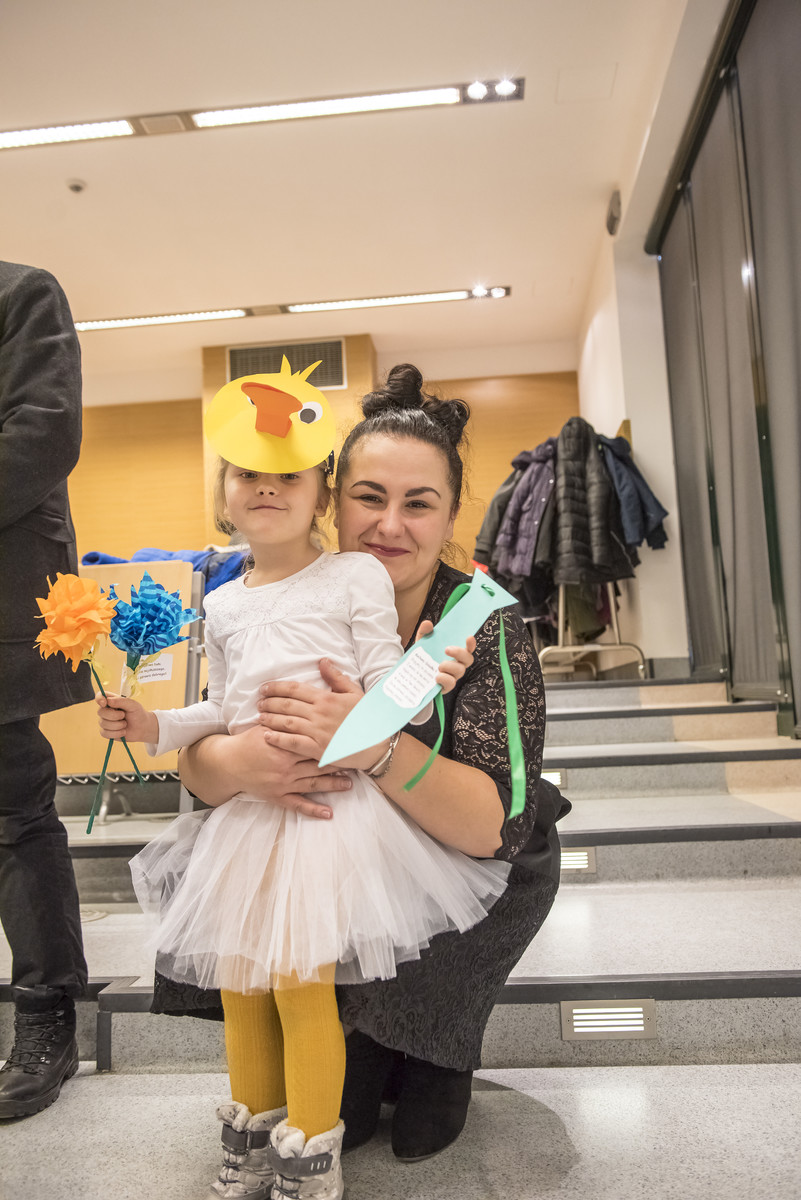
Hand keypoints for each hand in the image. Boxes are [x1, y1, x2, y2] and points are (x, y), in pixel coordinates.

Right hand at [95, 692, 157, 743]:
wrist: (142, 728)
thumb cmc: (137, 713)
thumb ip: (121, 701)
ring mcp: (105, 721)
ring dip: (117, 725)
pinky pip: (105, 733)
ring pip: (103, 724)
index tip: (105, 703)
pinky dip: (116, 733)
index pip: (99, 696)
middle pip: (100, 712)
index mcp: (111, 701)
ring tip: (125, 724)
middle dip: (114, 715)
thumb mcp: (133, 705)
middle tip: (124, 715)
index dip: (99, 699)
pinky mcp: (106, 732)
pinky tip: (123, 732)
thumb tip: (108, 701)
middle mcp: (106, 710)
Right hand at [188, 724, 352, 819]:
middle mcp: (286, 766)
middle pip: (317, 764)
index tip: (348, 740)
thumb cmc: (249, 742)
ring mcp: (283, 784)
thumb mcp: (266, 725)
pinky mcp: (278, 797)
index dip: (332, 742)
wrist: (229, 764)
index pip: (313, 743)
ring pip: (313, 784)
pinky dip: (314, 810)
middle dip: (337, 763)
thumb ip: (285, 717)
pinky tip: (329, 813)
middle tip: (356, 761)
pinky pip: (298, 805)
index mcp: (284, 745)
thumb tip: (303, 702)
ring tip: (350, 783)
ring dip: (332, 784)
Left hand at [257, 660, 387, 770]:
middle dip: (269, 703)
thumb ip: (336, 677)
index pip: (295, 689)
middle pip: (286, 705)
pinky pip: (293, 743)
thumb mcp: (354, 692)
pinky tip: (267, 736)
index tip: (265, 688)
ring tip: (259, 717)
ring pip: (286, 723)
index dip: (277, 688)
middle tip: (258, 702)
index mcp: (326, 698)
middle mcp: (319, 713)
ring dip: (270, 719)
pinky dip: (278, 739)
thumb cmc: (367, 717)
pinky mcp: (318, 749)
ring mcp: (317, 731)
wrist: (377, 743)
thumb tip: (322, 661)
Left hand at [415, 621, 475, 693]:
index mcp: (455, 653)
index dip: (471, 644)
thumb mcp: (422, 643)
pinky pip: (451, 683)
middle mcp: (457, 664)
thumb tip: (427, 623)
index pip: (468, 648)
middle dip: (459, 652)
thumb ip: (424, 633)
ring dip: (450, 666)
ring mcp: (453, 676)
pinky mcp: (446, 687)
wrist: (413, 675)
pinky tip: (436, 677)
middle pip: (468, 659)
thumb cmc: (423, 657)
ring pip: (460, 671)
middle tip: (446, 649)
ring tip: (438, 666)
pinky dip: (444, 679)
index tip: (469, 637)